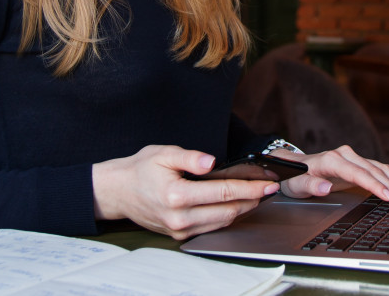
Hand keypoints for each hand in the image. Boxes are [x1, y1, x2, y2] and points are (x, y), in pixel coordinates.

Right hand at [92, 145, 279, 239]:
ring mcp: (179, 229)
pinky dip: (228, 217)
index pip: (223, 192)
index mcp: (177, 195)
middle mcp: (179, 217)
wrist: (118, 191)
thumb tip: (210, 161)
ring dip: (243, 210)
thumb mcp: (164, 153)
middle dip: (253, 200)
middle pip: (228, 211)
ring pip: (222, 223)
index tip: (267, 183)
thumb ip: (189, 156)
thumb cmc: (140, 169)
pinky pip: (211, 228)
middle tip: (270, 188)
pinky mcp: (179, 235)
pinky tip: (237, 205)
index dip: (250, 187)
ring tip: (258, 195)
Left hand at [275, 145, 388, 209]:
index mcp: (331, 160)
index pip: (358, 173)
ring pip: (379, 168)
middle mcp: (344, 155)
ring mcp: (352, 157)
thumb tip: (326, 187)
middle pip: (373, 170)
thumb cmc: (294, 177)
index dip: (375, 186)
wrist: (294, 167)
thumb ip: (310, 185)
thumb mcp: (296, 184)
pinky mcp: (357, 162)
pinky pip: (378, 169)